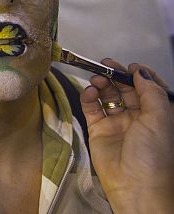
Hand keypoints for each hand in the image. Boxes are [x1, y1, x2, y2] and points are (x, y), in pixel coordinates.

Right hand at [81, 59, 173, 212]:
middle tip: (105, 64)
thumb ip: (151, 92)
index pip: (148, 88)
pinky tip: (90, 92)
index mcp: (157, 114)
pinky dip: (89, 97)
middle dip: (116, 75)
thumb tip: (140, 71)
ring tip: (96, 78)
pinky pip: (92, 108)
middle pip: (125, 89)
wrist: (135, 185)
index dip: (139, 75)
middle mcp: (138, 117)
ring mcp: (117, 123)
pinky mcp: (99, 129)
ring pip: (108, 96)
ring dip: (102, 84)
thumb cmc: (153, 154)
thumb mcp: (160, 119)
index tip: (130, 66)